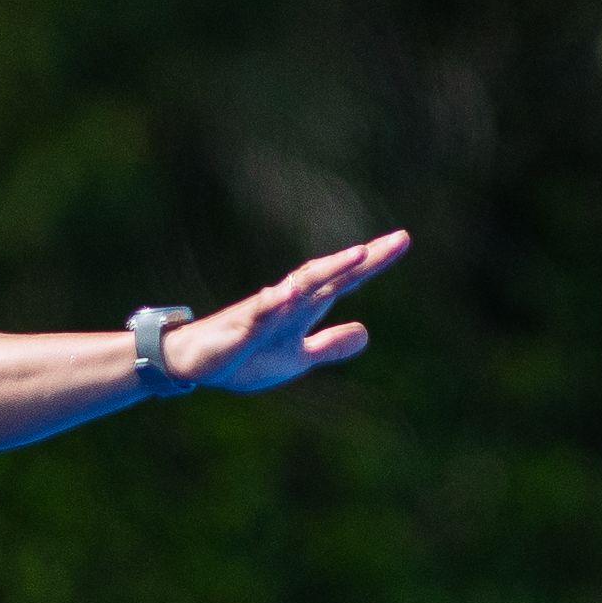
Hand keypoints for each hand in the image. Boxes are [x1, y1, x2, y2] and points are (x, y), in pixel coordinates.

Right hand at [163, 232, 411, 394]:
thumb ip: (330, 344)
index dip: (374, 262)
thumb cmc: (247, 355)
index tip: (403, 240)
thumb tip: (367, 333)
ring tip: (358, 255)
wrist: (197, 362)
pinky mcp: (240, 328)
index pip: (345, 281)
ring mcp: (265, 311)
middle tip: (399, 240)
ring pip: (301, 286)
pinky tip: (288, 294)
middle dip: (362, 259)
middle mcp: (289, 300)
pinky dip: (274, 303)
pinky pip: (259, 314)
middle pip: (331, 274)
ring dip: (329, 270)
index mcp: (304, 307)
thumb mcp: (298, 357)